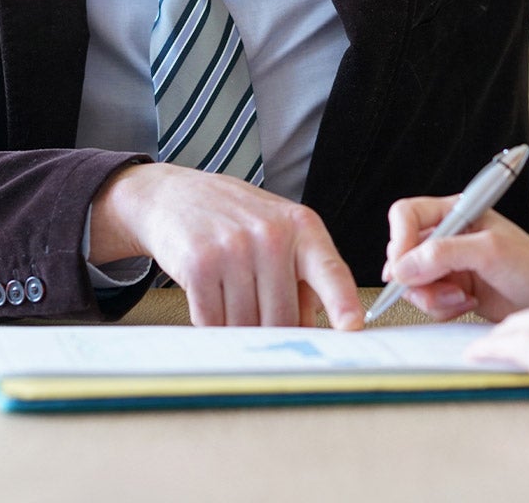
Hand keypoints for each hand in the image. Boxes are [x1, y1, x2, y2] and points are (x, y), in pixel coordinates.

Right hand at [89, 163, 362, 329]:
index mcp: (301, 226)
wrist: (174, 195)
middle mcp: (270, 234)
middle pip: (284, 317)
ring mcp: (234, 248)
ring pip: (247, 325)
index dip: (343, 303)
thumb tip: (316, 332)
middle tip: (260, 318)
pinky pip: (213, 322)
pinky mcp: (199, 264)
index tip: (353, 328)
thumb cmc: (234, 218)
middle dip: (274, 332)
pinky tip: (210, 300)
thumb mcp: (278, 230)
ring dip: (239, 330)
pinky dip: (211, 324)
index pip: (330, 270)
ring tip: (231, 300)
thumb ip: (303, 275)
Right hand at [381, 196, 528, 321]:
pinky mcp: (449, 288)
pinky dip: (442, 307)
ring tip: (461, 297)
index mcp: (454, 212)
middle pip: (403, 252)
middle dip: (417, 277)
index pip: (406, 215)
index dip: (400, 240)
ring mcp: (446, 263)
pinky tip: (466, 303)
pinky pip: (426, 300)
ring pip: (411, 281)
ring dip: (432, 296)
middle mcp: (446, 235)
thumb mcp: (490, 251)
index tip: (403, 267)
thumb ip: (445, 253)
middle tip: (437, 288)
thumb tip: (403, 267)